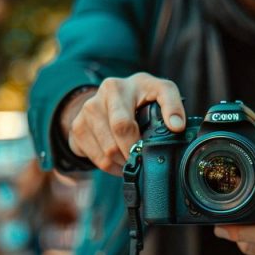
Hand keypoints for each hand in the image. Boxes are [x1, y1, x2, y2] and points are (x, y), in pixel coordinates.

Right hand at [60, 72, 185, 175]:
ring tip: (133, 159)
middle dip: (132, 154)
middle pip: (113, 144)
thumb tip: (177, 126)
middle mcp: (95, 101)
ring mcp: (84, 116)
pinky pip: (96, 160)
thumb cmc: (140, 96)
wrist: (108, 97)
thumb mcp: (159, 90)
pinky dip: (112, 167)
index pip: (122, 124)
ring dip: (123, 163)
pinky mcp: (77, 130)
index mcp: (115, 88)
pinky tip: (121, 160)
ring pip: (106, 154)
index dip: (135, 143)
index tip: (148, 151)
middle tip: (143, 158)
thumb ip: (172, 103)